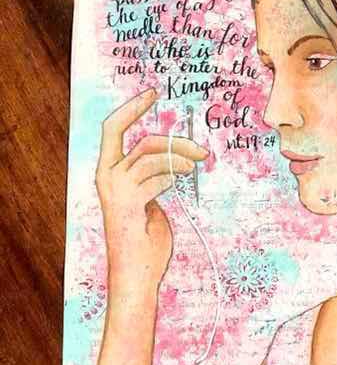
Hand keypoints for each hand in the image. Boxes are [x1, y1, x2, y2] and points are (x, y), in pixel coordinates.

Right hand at [95, 88, 208, 302]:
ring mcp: (115, 188)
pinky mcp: (127, 201)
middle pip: (145, 141)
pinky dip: (172, 178)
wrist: (135, 271)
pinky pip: (157, 177)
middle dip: (176, 142)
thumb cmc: (146, 238)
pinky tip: (177, 184)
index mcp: (108, 171)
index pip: (114, 128)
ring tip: (196, 167)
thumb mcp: (149, 198)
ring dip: (181, 159)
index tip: (153, 93)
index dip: (133, 107)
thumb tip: (179, 154)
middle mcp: (107, 176)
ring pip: (154, 157)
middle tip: (202, 151)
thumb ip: (154, 175)